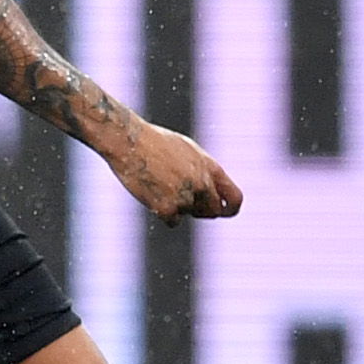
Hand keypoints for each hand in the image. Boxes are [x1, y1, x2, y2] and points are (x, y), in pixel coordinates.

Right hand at [112, 121, 242, 224]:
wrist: (129, 142)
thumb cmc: (154, 142)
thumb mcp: (186, 150)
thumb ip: (201, 170)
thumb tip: (208, 188)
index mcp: (211, 168)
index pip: (234, 198)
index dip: (230, 208)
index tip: (222, 211)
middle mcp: (203, 184)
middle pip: (212, 211)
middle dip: (200, 210)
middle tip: (181, 199)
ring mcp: (187, 197)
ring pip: (189, 214)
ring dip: (177, 206)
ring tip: (159, 184)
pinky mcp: (168, 209)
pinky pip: (173, 221)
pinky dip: (162, 212)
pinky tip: (151, 192)